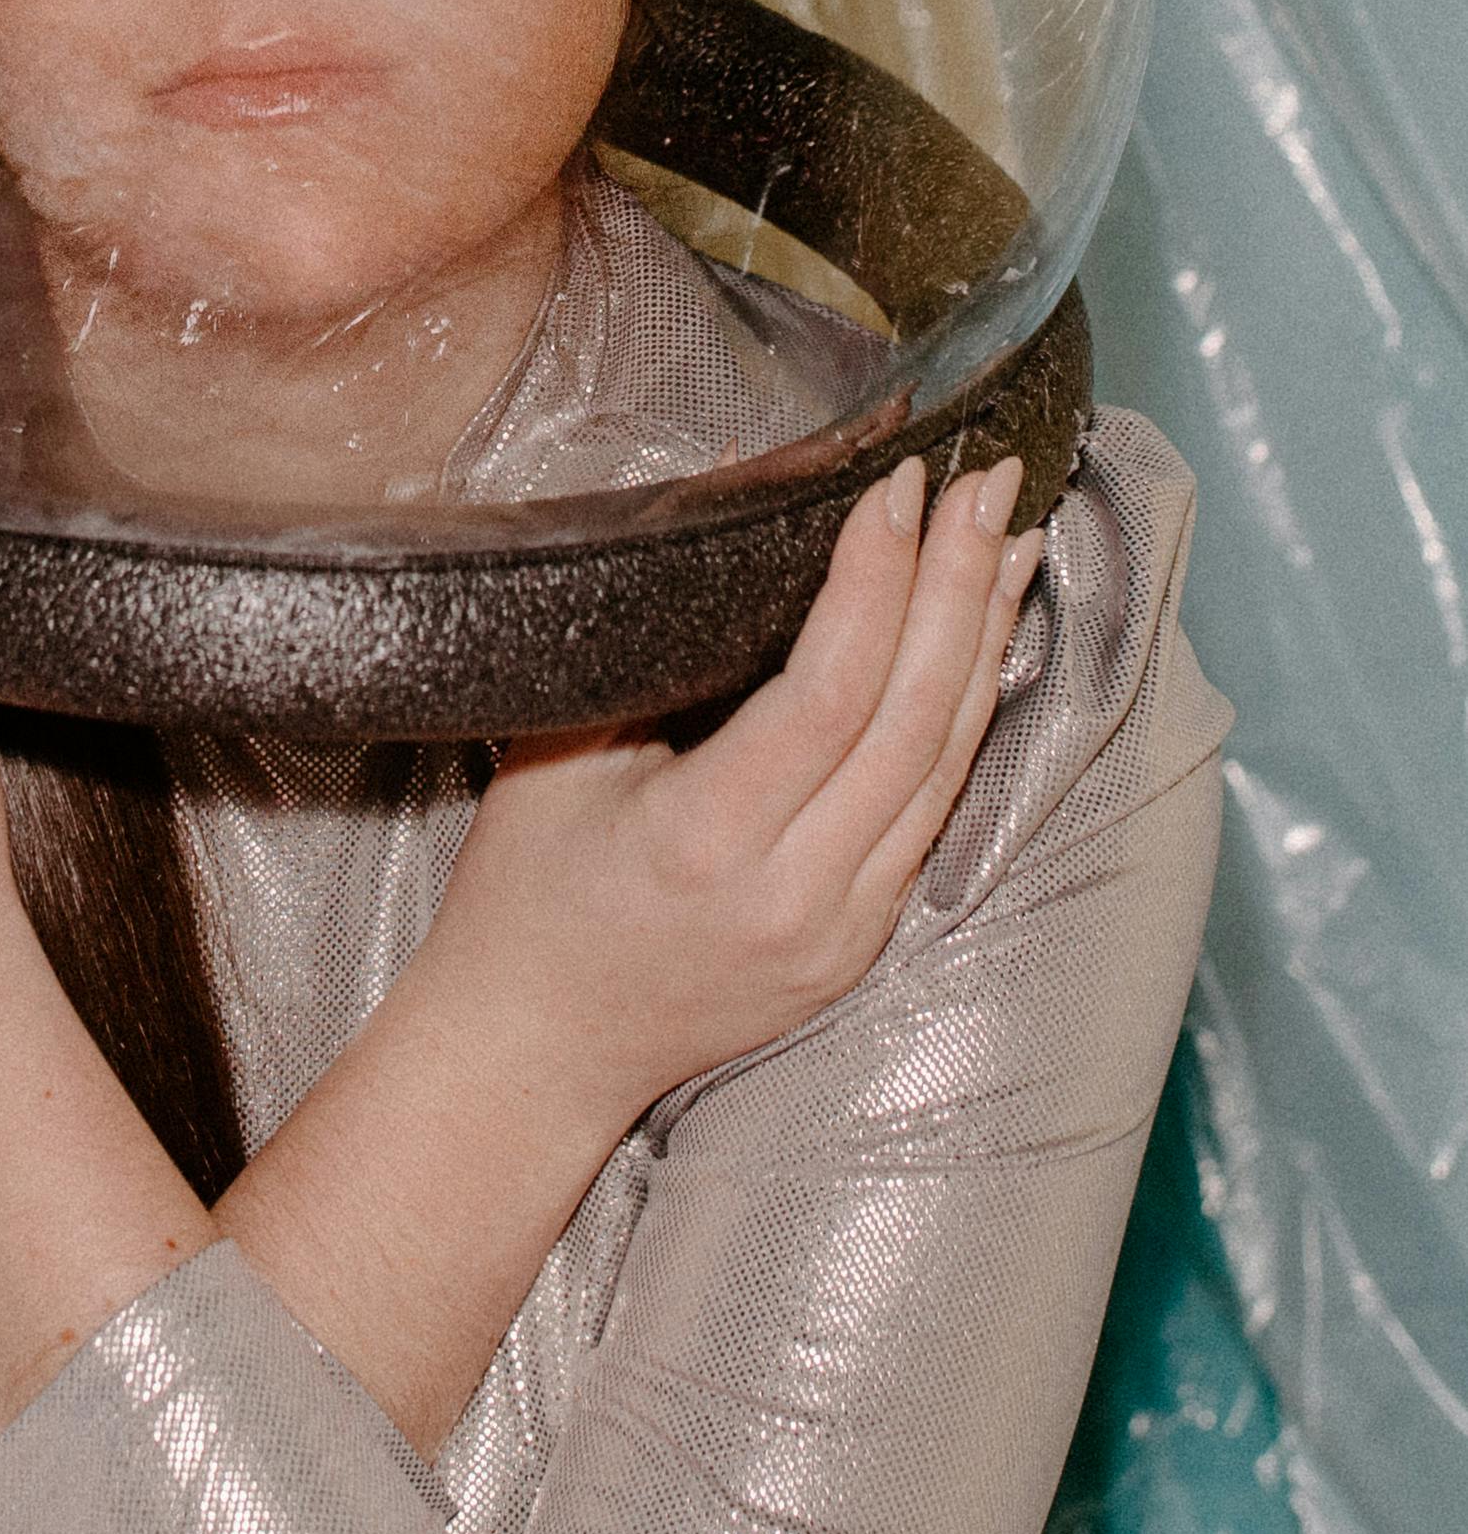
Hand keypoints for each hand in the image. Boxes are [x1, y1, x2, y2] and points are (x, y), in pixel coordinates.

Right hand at [432, 452, 1039, 1139]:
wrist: (533, 1051)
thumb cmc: (523, 890)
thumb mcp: (556, 750)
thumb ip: (652, 632)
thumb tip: (738, 492)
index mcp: (702, 843)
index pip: (830, 691)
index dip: (877, 578)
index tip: (896, 482)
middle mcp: (793, 897)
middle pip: (912, 722)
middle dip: (957, 587)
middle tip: (987, 483)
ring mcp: (842, 933)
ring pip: (945, 769)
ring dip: (985, 644)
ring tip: (1010, 541)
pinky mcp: (862, 946)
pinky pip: (935, 813)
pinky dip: (964, 716)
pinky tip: (982, 646)